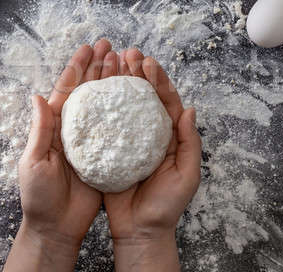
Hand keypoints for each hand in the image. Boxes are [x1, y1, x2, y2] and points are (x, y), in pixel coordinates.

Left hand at [5, 40, 118, 271]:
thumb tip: (38, 97)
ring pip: (105, 105)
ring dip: (114, 82)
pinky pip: (117, 128)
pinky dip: (126, 111)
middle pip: (89, 91)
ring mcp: (92, 141)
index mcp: (55, 127)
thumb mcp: (34, 161)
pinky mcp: (106, 155)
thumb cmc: (39, 196)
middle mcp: (76, 129)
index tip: (89, 48)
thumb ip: (40, 130)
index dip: (78, 68)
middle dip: (99, 67)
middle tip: (112, 46)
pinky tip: (137, 97)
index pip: (67, 90)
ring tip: (126, 62)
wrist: (57, 227)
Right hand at [104, 49, 201, 271]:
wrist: (140, 230)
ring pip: (122, 105)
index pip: (164, 101)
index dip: (158, 80)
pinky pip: (104, 125)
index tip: (148, 62)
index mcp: (168, 136)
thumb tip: (189, 110)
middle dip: (136, 73)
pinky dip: (99, 106)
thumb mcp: (187, 174)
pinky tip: (92, 90)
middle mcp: (147, 133)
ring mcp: (127, 140)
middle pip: (142, 96)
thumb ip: (189, 142)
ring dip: (117, 83)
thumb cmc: (167, 205)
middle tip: (127, 53)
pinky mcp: (108, 150)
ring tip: (110, 61)